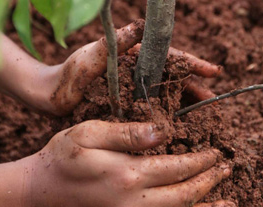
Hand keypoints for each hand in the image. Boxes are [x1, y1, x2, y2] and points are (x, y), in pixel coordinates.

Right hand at [25, 120, 236, 206]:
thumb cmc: (60, 160)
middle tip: (228, 170)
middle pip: (185, 195)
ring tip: (230, 206)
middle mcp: (133, 206)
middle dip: (210, 182)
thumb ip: (126, 132)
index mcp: (127, 175)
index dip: (201, 160)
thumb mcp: (87, 134)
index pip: (178, 167)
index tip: (215, 152)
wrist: (36, 199)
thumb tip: (163, 131)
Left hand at [45, 19, 221, 115]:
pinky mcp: (127, 106)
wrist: (50, 99)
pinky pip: (152, 109)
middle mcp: (136, 71)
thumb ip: (116, 43)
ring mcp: (133, 89)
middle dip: (193, 86)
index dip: (192, 64)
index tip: (212, 72)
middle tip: (212, 98)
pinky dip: (167, 114)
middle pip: (171, 77)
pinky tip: (178, 124)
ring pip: (165, 93)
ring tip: (202, 112)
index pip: (168, 57)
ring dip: (184, 101)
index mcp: (132, 56)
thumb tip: (142, 25)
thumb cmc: (67, 75)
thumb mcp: (90, 57)